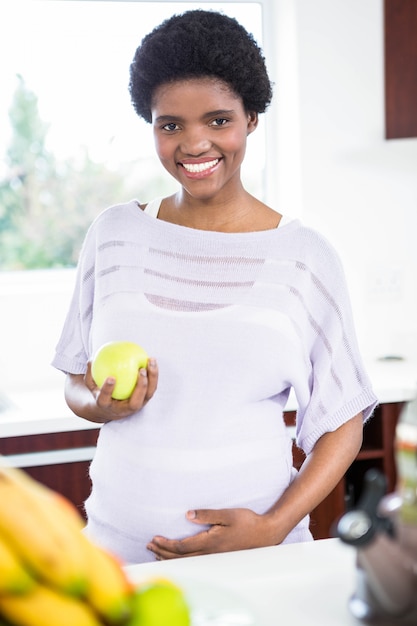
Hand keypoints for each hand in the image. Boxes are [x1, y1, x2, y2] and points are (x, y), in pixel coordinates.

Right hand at [82, 358, 157, 420]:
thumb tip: (91, 360)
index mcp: (107, 406)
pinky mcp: (145, 399)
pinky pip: (151, 387)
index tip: (111, 378)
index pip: (106, 399)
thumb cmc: (100, 393)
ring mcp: (137, 406)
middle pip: (135, 403)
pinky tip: (152, 360)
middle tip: (140, 370)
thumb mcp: (91, 385)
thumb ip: (90, 374)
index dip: (108, 390)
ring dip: (152, 378)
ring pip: (147, 394)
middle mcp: (124, 409)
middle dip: (140, 387)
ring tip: (151, 361)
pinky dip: (153, 374)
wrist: (111, 409)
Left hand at [147, 508, 274, 559]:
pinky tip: (178, 556)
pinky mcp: (218, 556)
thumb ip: (206, 514)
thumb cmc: (247, 522)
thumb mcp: (227, 514)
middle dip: (163, 551)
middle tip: (149, 546)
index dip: (166, 544)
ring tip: (157, 553)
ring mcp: (214, 557)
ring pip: (186, 561)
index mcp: (209, 542)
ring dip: (170, 557)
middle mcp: (209, 553)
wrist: (265, 534)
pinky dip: (181, 559)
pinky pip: (194, 561)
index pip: (181, 547)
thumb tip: (187, 514)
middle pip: (180, 557)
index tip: (154, 539)